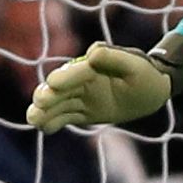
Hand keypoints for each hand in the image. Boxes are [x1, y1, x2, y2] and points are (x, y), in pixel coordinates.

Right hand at [26, 43, 171, 131]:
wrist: (149, 92)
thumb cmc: (145, 75)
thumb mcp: (135, 66)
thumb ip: (115, 58)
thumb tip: (92, 53)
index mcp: (94, 65)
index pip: (78, 71)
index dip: (67, 77)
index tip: (54, 83)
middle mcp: (82, 79)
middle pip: (61, 87)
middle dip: (49, 94)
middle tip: (40, 102)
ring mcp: (80, 96)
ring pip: (58, 103)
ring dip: (44, 110)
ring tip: (33, 119)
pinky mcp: (82, 111)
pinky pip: (65, 117)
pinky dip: (53, 122)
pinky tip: (44, 128)